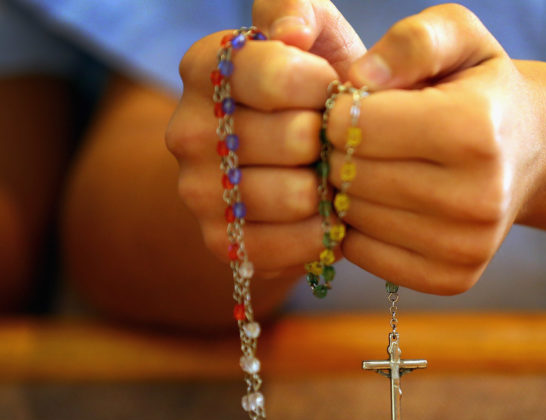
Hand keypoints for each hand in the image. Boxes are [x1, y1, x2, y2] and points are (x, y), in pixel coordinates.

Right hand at [166, 29, 339, 280]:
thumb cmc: (318, 89)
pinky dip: (322, 232)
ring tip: (331, 174)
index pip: (275, 74)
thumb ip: (299, 10)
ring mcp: (197, 191)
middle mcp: (185, 130)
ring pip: (296, 194)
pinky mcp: (220, 242)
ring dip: (330, 187)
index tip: (332, 89)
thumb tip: (290, 33)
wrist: (302, 159)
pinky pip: (290, 245)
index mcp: (205, 68)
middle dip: (332, 139)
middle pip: (294, 139)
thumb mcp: (316, 32)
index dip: (323, 85)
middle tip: (333, 139)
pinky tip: (324, 213)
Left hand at [323, 4, 545, 293]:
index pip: (356, 125)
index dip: (339, 111)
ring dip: (348, 191)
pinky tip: (382, 202)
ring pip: (354, 219)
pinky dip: (359, 228)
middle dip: (340, 152)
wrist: (531, 151)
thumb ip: (411, 41)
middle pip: (352, 176)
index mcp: (473, 130)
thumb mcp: (458, 37)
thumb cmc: (482, 89)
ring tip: (375, 168)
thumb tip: (358, 80)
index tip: (356, 106)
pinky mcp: (453, 278)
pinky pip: (365, 256)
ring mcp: (468, 246)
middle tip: (360, 140)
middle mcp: (477, 197)